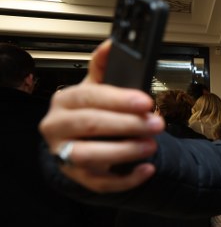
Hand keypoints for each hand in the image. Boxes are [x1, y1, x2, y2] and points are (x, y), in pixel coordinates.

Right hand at [39, 40, 164, 191]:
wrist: (79, 140)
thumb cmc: (92, 110)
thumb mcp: (97, 86)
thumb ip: (105, 66)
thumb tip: (113, 44)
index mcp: (64, 101)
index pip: (89, 97)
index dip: (119, 99)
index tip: (146, 101)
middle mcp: (57, 128)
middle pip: (90, 125)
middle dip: (127, 124)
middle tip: (157, 124)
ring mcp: (65, 154)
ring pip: (90, 156)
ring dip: (125, 151)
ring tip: (152, 145)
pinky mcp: (78, 177)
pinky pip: (101, 183)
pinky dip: (127, 178)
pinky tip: (148, 168)